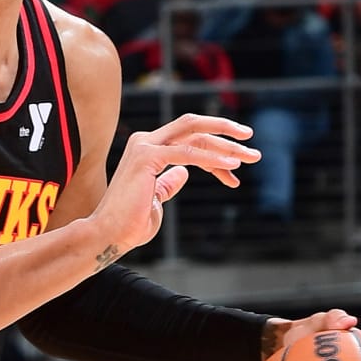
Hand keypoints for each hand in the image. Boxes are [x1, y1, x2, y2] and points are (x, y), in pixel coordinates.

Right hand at [92, 115, 253, 259]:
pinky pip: (188, 153)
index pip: (188, 138)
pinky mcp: (147, 157)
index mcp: (147, 148)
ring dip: (226, 145)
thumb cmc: (130, 223)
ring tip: (250, 156)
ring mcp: (145, 146)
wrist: (109, 235)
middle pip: (193, 125)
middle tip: (250, 141)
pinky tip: (231, 165)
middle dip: (225, 131)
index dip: (215, 148)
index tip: (237, 162)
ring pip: (194, 135)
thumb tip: (183, 174)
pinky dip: (212, 158)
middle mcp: (145, 141)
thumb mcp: (156, 199)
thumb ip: (168, 183)